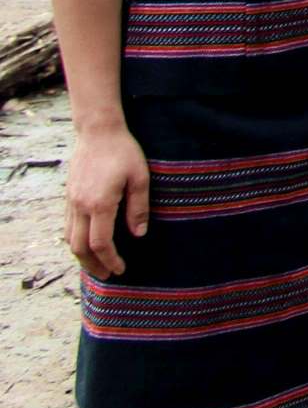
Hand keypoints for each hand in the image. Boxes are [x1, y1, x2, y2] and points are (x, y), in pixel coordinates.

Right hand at [63, 123, 149, 280]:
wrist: (98, 132)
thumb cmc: (124, 152)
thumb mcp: (140, 177)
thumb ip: (139, 207)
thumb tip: (138, 234)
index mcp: (100, 203)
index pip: (100, 243)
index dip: (110, 259)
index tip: (121, 269)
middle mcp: (80, 206)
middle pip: (79, 247)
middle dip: (93, 265)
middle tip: (107, 275)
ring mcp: (71, 202)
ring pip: (70, 239)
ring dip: (82, 256)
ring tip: (97, 265)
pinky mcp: (68, 197)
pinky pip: (68, 226)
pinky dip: (76, 241)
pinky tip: (87, 244)